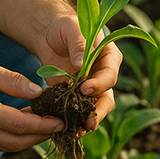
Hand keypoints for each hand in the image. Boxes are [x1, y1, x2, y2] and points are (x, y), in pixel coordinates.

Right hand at [0, 61, 64, 151]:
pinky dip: (17, 138)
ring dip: (31, 139)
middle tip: (61, 126)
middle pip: (19, 142)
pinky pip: (1, 144)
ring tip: (48, 126)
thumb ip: (12, 81)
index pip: (20, 124)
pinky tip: (27, 126)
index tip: (61, 121)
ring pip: (11, 147)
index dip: (44, 125)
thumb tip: (38, 92)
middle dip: (42, 136)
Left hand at [36, 12, 122, 129]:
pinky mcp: (76, 96)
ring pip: (94, 109)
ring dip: (87, 121)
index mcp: (109, 57)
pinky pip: (78, 111)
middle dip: (98, 111)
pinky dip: (73, 120)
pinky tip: (65, 128)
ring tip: (77, 132)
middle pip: (107, 97)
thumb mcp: (71, 28)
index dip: (99, 83)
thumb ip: (78, 44)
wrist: (49, 34)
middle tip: (88, 123)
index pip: (110, 74)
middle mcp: (103, 75)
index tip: (84, 89)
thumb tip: (81, 64)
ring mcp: (91, 88)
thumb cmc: (64, 26)